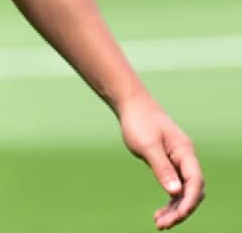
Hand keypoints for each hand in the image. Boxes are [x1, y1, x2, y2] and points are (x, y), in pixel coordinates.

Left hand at [118, 96, 204, 228]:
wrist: (132, 106)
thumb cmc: (139, 122)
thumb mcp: (147, 145)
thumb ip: (161, 167)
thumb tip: (175, 192)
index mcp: (185, 152)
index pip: (195, 181)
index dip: (189, 200)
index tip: (178, 215)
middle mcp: (186, 158)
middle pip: (192, 190)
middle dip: (181, 210)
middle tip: (163, 225)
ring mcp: (178, 162)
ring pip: (184, 192)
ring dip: (175, 209)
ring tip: (159, 224)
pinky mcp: (169, 164)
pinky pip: (175, 187)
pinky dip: (169, 201)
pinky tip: (159, 213)